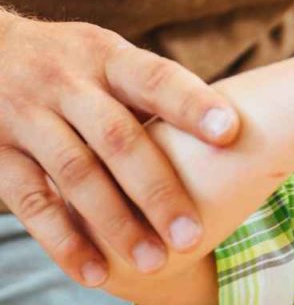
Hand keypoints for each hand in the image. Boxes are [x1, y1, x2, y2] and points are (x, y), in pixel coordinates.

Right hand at [0, 13, 240, 286]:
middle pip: (117, 137)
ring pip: (75, 174)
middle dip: (157, 189)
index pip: (156, 78)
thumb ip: (154, 90)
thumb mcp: (109, 58)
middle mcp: (66, 83)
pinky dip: (63, 240)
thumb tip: (231, 133)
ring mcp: (27, 117)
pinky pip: (31, 202)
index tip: (230, 132)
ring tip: (154, 260)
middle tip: (193, 234)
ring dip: (116, 223)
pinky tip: (94, 271)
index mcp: (107, 56)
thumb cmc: (74, 65)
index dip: (192, 104)